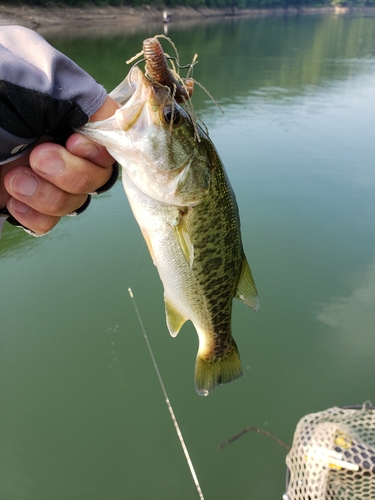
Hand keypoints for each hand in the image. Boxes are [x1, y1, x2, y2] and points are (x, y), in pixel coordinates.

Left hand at [0, 96, 118, 235]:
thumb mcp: (39, 82)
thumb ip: (84, 99)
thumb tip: (115, 121)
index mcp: (67, 112)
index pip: (110, 140)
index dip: (99, 151)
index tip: (72, 143)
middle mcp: (59, 143)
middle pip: (98, 177)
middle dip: (71, 174)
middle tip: (37, 157)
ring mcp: (41, 174)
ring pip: (75, 202)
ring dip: (49, 197)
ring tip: (14, 180)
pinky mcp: (22, 200)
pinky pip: (49, 222)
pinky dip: (36, 217)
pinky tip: (13, 203)